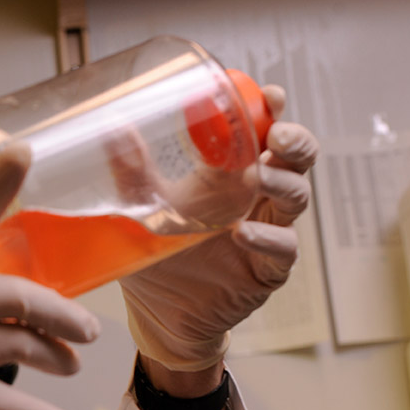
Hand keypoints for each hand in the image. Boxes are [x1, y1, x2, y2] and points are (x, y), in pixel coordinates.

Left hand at [118, 85, 318, 370]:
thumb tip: (112, 128)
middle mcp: (257, 198)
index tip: (270, 95)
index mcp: (231, 174)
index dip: (272, 110)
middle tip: (278, 135)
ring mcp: (268, 233)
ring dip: (284, 183)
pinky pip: (283, 249)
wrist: (161, 314)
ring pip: (297, 198)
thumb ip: (132, 171)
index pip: (264, 131)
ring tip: (261, 177)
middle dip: (295, 141)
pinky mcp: (269, 270)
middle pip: (296, 158)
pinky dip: (267, 238)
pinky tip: (242, 233)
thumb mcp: (141, 209)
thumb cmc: (158, 256)